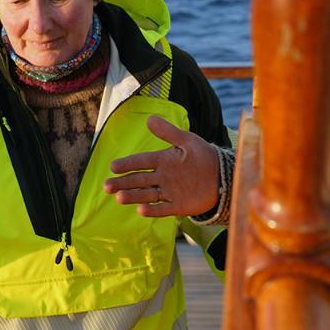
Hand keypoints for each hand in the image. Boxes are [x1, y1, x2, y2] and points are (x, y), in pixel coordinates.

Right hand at [105, 116, 219, 217]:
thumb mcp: (187, 140)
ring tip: (119, 198)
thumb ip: (168, 132)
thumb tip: (149, 118)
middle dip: (122, 183)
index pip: (141, 162)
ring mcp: (169, 192)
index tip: (113, 166)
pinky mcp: (178, 206)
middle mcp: (162, 177)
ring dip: (133, 196)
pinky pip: (163, 209)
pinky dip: (153, 210)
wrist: (222, 175)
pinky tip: (141, 211)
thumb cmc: (203, 155)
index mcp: (163, 160)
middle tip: (106, 186)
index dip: (127, 164)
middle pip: (138, 180)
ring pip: (146, 195)